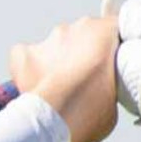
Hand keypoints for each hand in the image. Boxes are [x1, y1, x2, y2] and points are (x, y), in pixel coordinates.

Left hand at [9, 16, 120, 141]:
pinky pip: (23, 55)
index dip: (106, 48)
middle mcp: (76, 28)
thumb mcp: (117, 94)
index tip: (106, 66)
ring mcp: (49, 40)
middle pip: (79, 38)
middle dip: (80, 57)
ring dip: (54, 63)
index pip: (109, 28)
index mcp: (105, 32)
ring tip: (57, 91)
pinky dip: (27, 66)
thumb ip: (110, 82)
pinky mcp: (25, 55)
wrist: (62, 113)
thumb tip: (101, 95)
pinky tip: (33, 84)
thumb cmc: (95, 107)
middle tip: (81, 83)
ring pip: (53, 47)